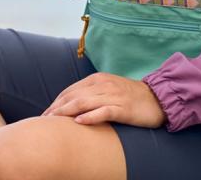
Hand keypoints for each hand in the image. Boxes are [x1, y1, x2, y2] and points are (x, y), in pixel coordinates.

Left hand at [41, 73, 166, 127]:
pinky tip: (79, 122)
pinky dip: (90, 116)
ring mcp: (113, 96)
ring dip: (66, 111)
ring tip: (53, 120)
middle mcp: (103, 85)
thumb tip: (71, 105)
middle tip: (43, 120)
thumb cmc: (130, 97)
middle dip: (56, 108)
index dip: (56, 102)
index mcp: (97, 79)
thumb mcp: (108, 90)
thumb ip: (91, 94)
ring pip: (84, 103)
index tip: (45, 114)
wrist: (157, 99)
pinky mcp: (123, 108)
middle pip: (73, 96)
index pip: (70, 90)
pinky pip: (104, 112)